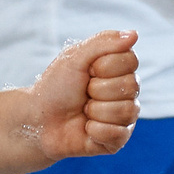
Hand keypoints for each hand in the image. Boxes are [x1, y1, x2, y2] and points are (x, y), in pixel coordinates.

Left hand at [28, 31, 140, 158]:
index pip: (131, 61)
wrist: (39, 120)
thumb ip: (105, 42)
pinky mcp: (117, 139)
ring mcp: (124, 116)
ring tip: (83, 111)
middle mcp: (126, 91)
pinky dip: (96, 131)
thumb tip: (134, 34)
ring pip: (127, 110)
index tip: (87, 71)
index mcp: (119, 68)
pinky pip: (119, 134)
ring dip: (96, 111)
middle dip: (98, 89)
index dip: (104, 66)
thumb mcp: (75, 57)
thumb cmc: (56, 87)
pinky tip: (86, 128)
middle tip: (83, 93)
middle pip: (131, 86)